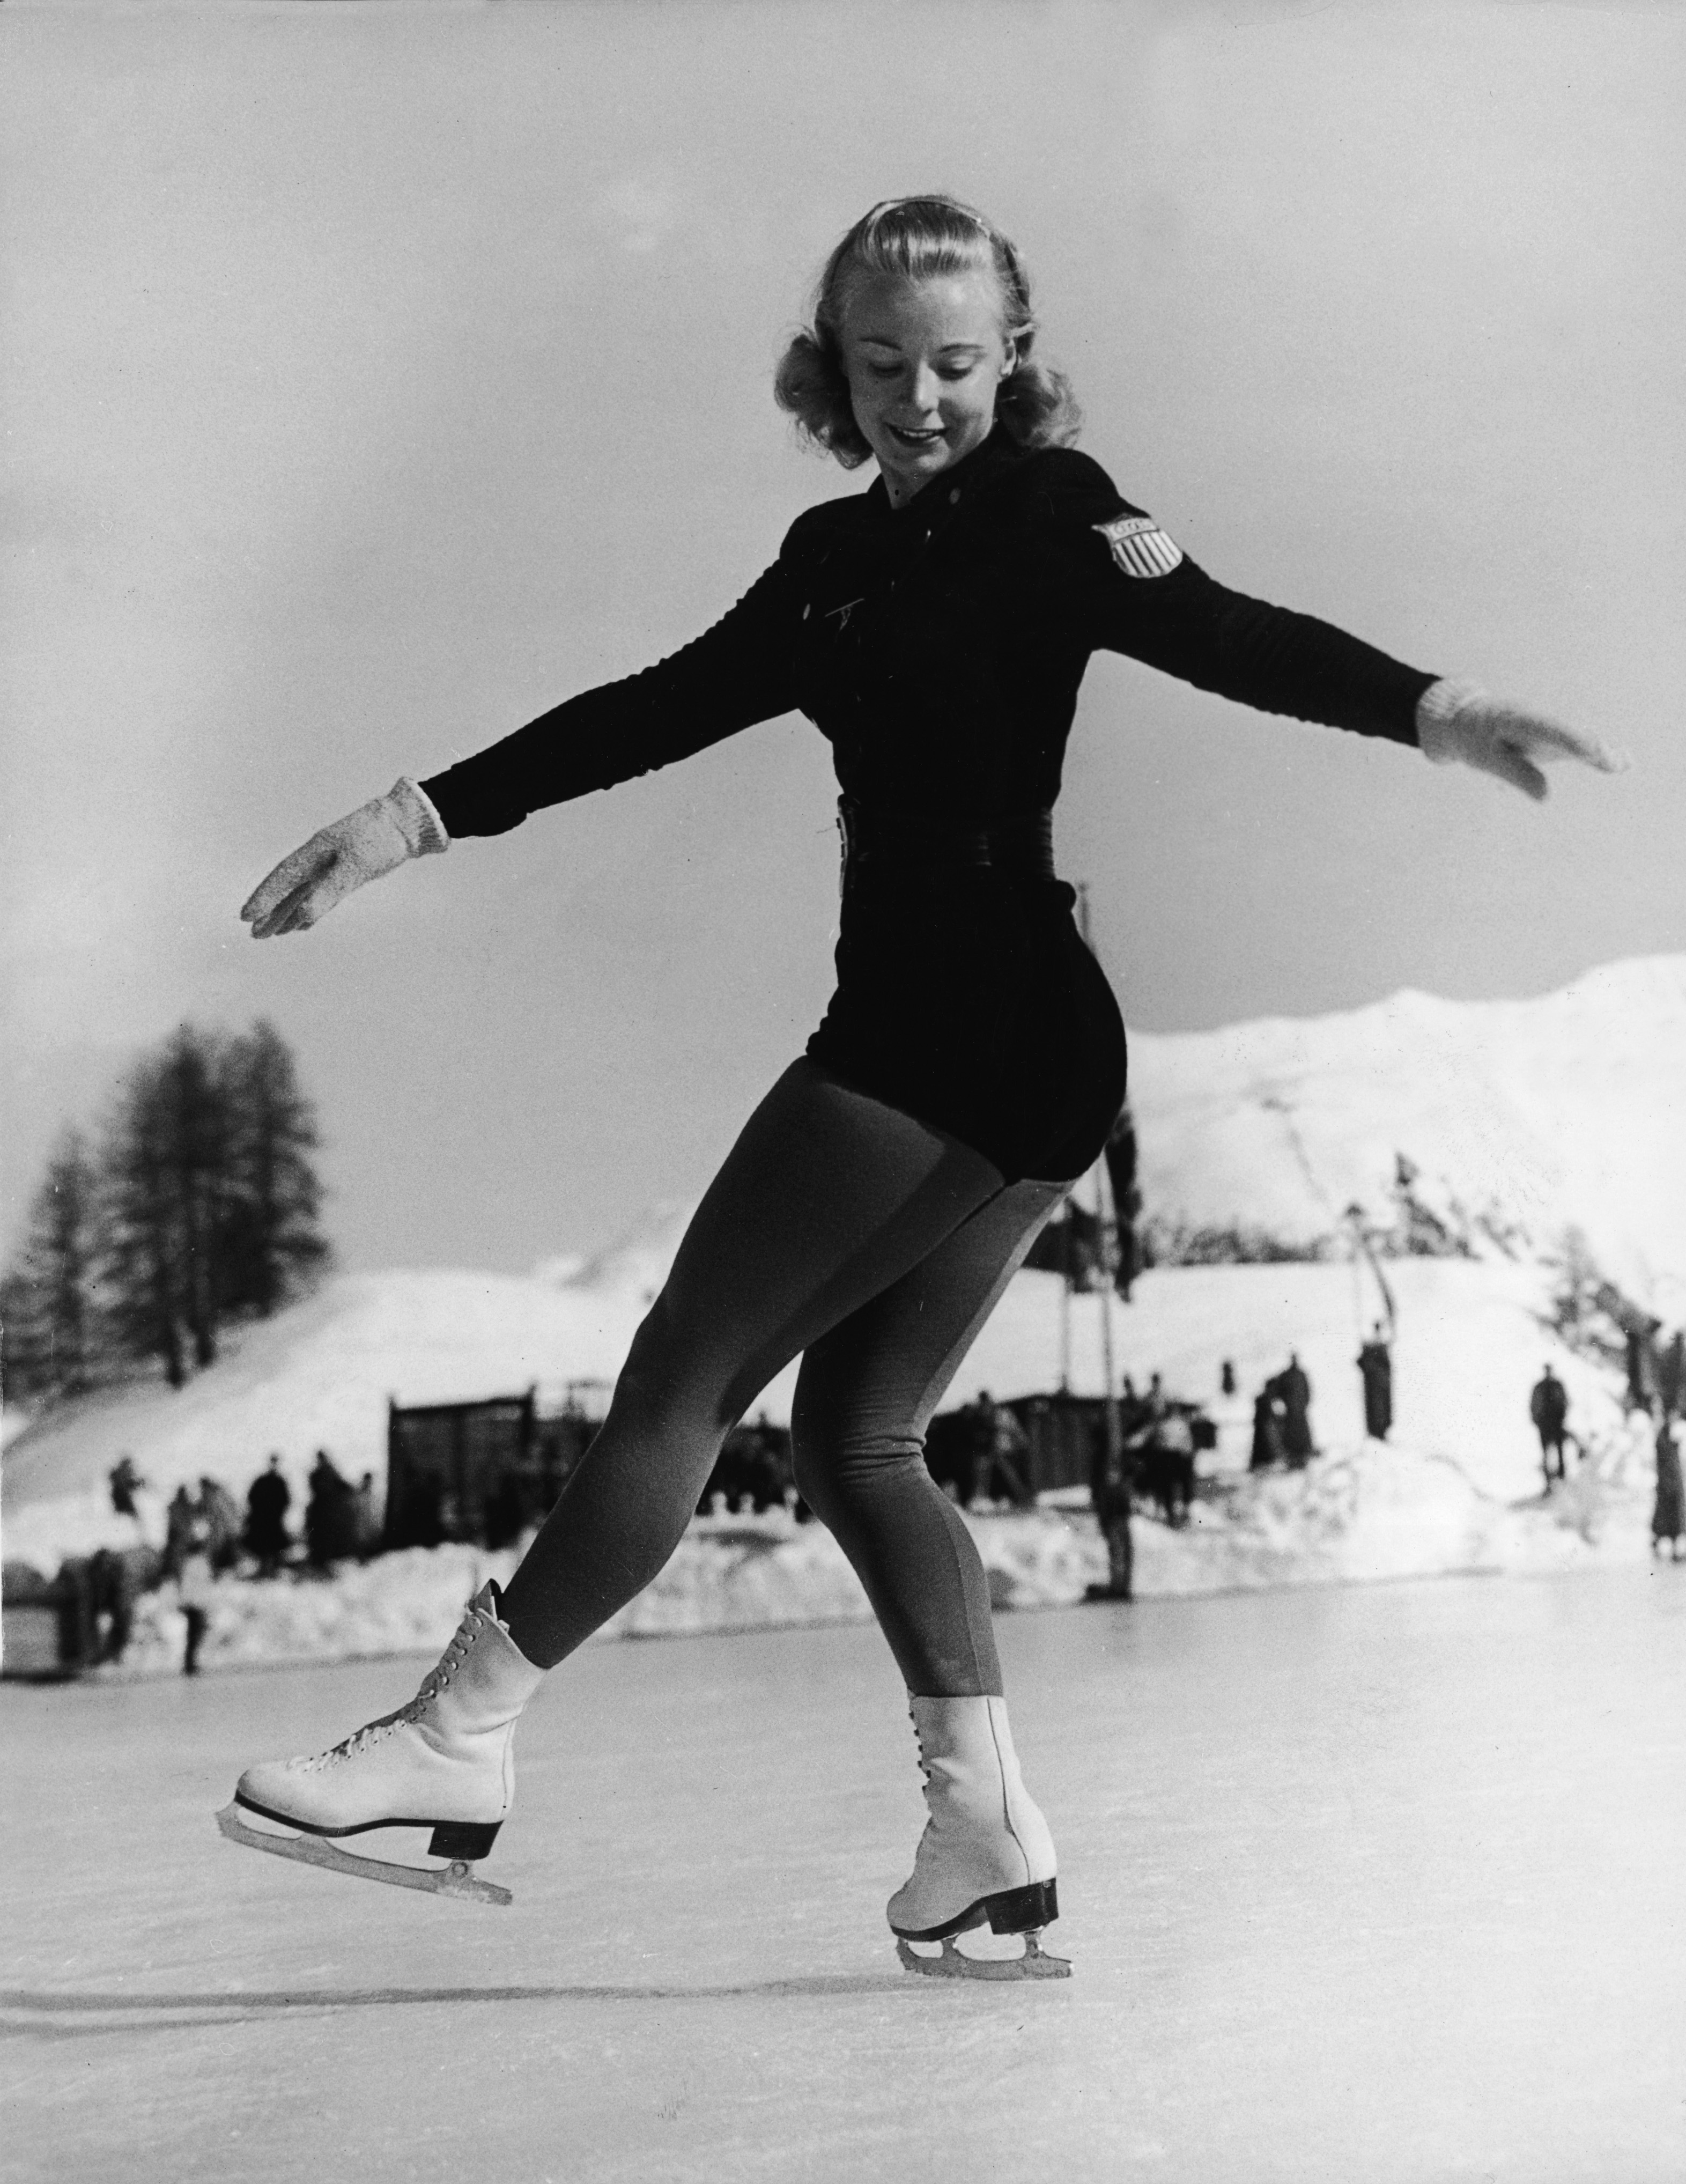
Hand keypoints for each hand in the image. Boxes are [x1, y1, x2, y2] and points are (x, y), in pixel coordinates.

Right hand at [241, 778, 448, 937]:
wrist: (406, 824)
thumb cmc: (380, 840)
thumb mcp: (354, 867)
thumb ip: (328, 890)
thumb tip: (303, 914)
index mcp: (315, 852)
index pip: (283, 878)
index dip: (264, 898)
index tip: (246, 916)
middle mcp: (319, 858)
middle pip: (288, 888)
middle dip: (270, 911)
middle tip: (254, 934)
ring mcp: (332, 865)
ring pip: (304, 893)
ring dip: (287, 913)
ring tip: (271, 934)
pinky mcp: (348, 873)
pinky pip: (321, 895)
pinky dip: (310, 909)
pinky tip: (302, 923)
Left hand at [1415, 680, 1628, 801]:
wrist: (1468, 719)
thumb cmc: (1474, 739)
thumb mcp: (1486, 758)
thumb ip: (1514, 774)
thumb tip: (1546, 797)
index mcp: (1517, 719)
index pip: (1546, 728)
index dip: (1569, 739)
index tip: (1589, 750)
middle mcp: (1539, 720)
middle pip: (1568, 734)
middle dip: (1588, 746)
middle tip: (1610, 758)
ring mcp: (1549, 729)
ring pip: (1577, 739)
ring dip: (1600, 752)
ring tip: (1624, 763)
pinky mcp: (1554, 739)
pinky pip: (1577, 746)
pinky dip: (1598, 755)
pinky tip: (1624, 762)